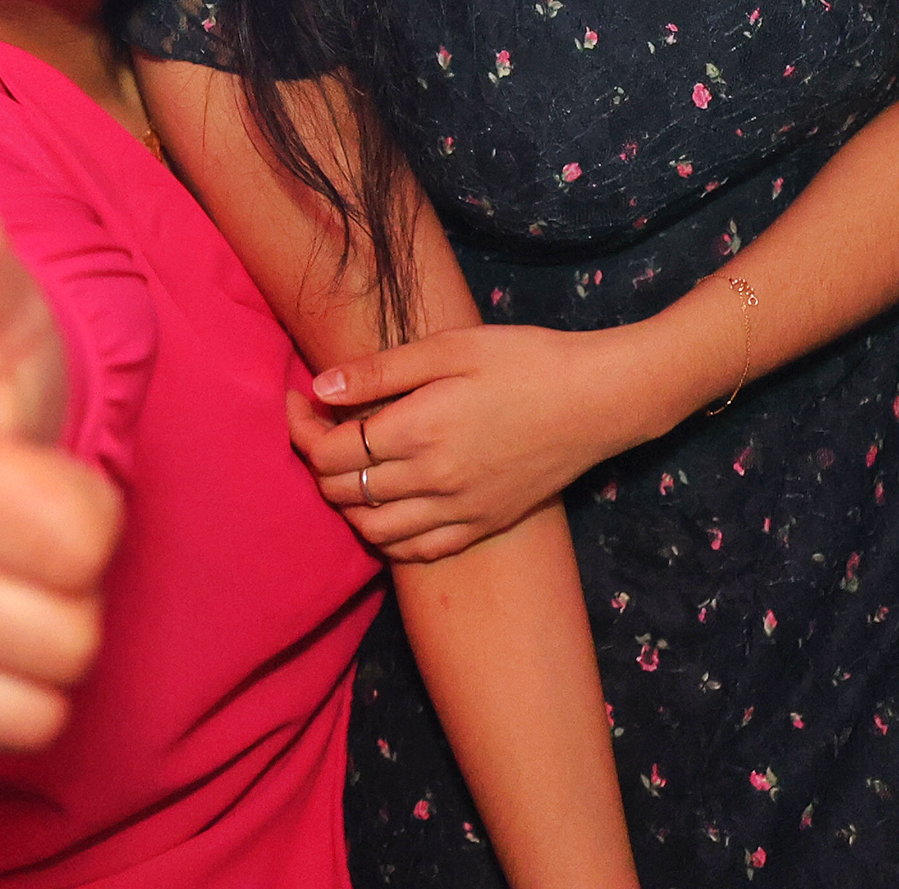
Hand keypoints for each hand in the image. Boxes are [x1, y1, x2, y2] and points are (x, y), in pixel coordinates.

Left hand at [293, 323, 652, 563]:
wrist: (598, 400)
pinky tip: (386, 506)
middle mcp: (434, 480)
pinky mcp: (485, 525)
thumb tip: (320, 387)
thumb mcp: (448, 347)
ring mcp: (461, 510)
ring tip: (350, 467)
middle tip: (320, 427)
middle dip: (316, 462)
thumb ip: (379, 372)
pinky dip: (387, 537)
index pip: (328, 453)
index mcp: (418, 431)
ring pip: (374, 531)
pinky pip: (418, 551)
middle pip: (343, 493)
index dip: (300, 428)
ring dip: (347, 504)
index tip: (299, 400)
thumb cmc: (524, 360)